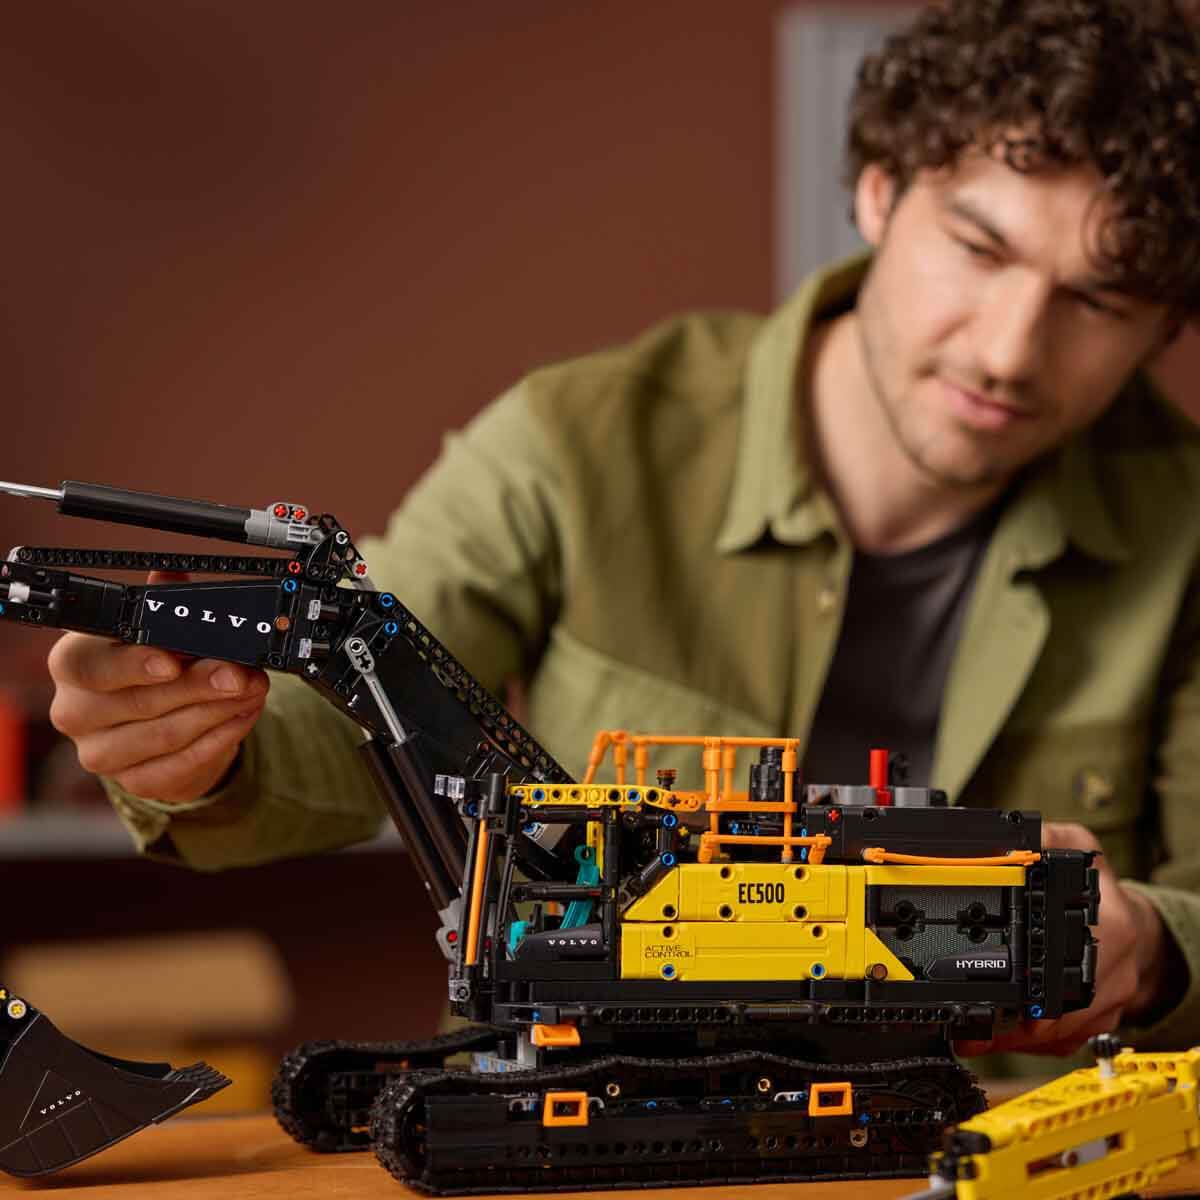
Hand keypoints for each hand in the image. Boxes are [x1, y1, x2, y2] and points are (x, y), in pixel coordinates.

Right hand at [46, 571, 269, 803]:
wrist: (156, 727)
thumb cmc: (152, 669)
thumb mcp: (155, 633)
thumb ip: (163, 606)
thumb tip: (170, 577)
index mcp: (73, 664)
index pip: (92, 665)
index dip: (135, 664)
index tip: (175, 661)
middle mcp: (76, 711)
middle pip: (140, 701)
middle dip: (199, 685)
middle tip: (240, 675)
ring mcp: (102, 752)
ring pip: (166, 734)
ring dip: (218, 711)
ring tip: (252, 690)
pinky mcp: (134, 781)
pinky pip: (183, 762)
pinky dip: (220, 737)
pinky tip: (243, 716)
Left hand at [955, 821, 1169, 1056]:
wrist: (1136, 921)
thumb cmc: (1099, 884)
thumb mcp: (1074, 846)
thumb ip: (1042, 838)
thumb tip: (1006, 838)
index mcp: (1112, 926)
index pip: (1066, 966)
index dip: (1031, 989)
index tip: (999, 1000)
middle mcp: (1115, 969)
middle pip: (1062, 1012)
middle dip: (1015, 1025)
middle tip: (976, 1028)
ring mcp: (1112, 1001)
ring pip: (1062, 1034)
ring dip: (1019, 1038)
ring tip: (980, 1035)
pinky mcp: (1103, 1021)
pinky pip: (1066, 1042)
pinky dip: (1034, 1043)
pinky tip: (1009, 1035)